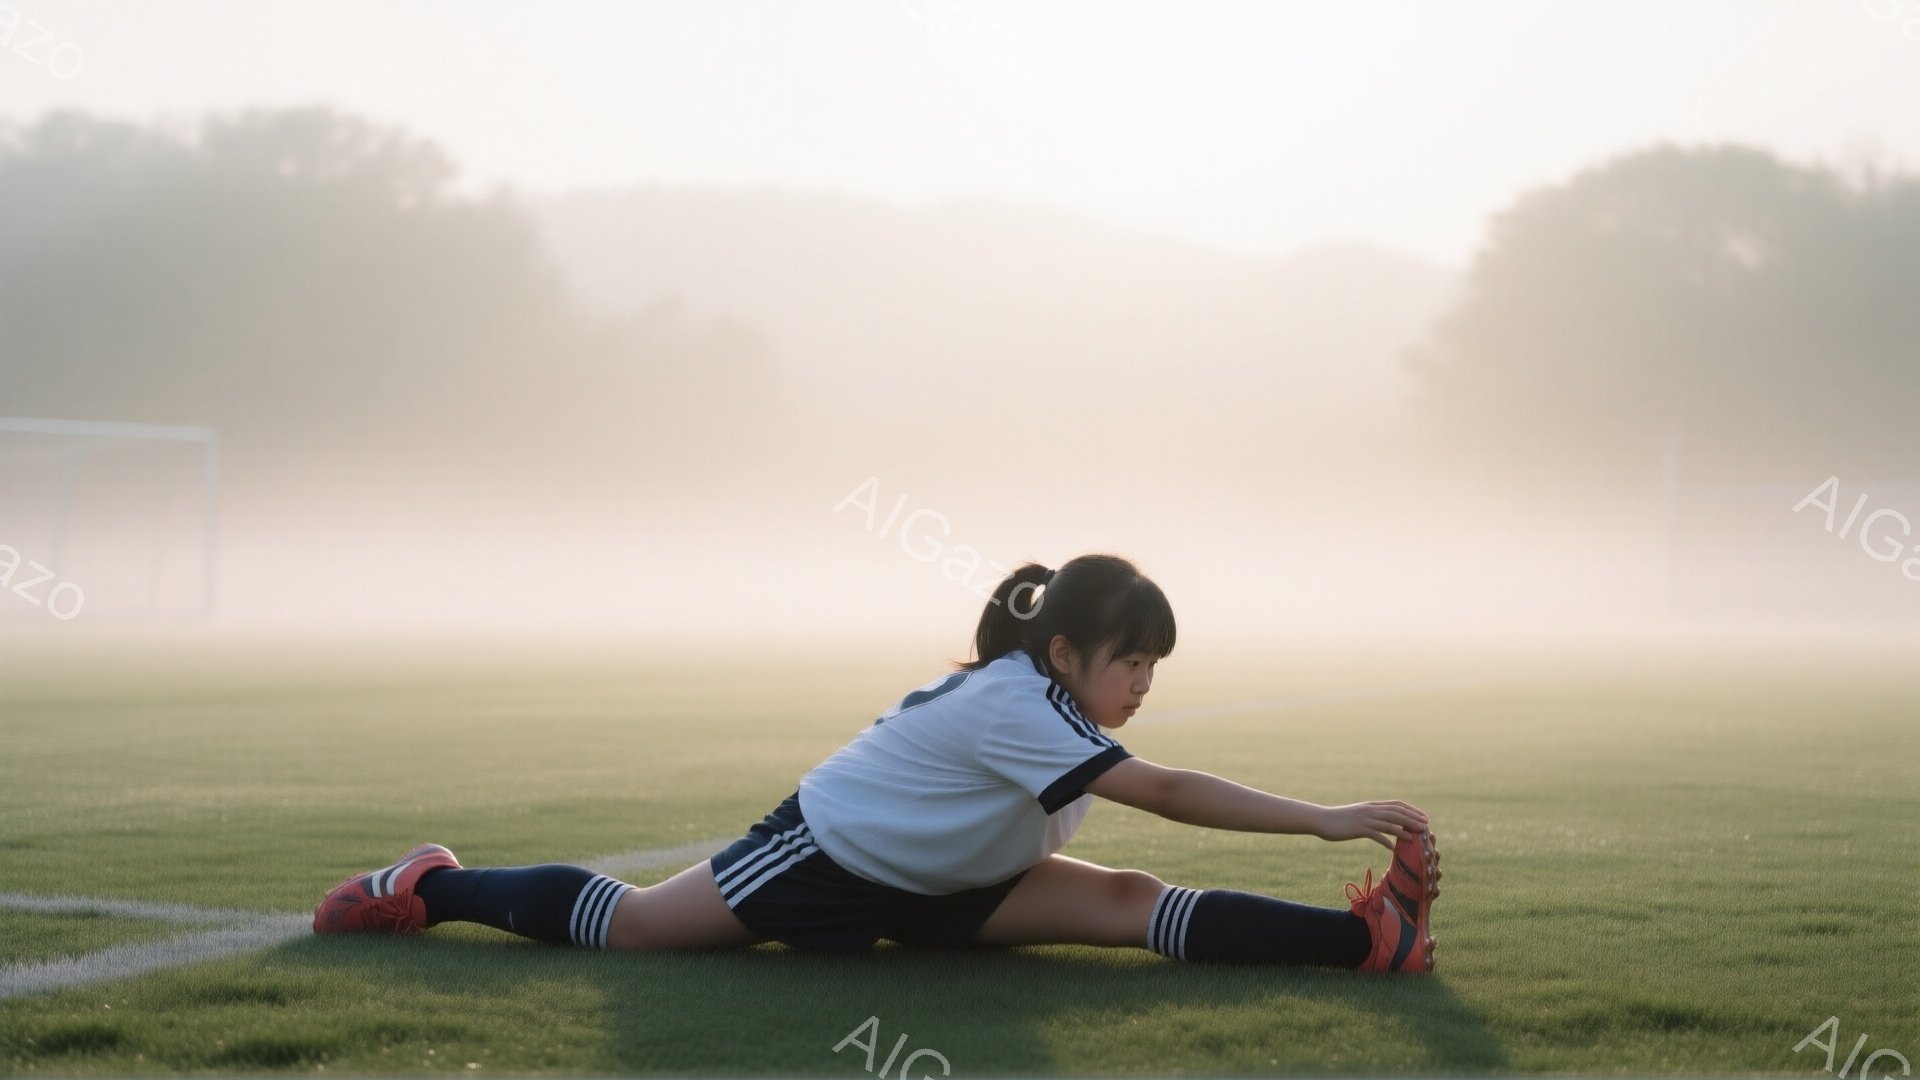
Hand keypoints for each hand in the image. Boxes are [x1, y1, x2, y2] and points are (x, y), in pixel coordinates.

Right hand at [1313, 800, 1429, 849]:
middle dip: (1413, 818)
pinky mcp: (1358, 829)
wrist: (1321, 819)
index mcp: (1372, 806)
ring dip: (1404, 829)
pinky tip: (1393, 848)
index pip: (1396, 805)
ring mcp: (1364, 819)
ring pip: (1389, 822)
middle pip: (1396, 812)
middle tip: (1426, 825)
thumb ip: (1370, 817)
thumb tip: (1382, 823)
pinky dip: (1385, 840)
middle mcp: (1370, 810)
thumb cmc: (1339, 819)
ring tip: (1416, 836)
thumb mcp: (1358, 815)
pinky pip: (1375, 834)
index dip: (1411, 810)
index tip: (1423, 816)